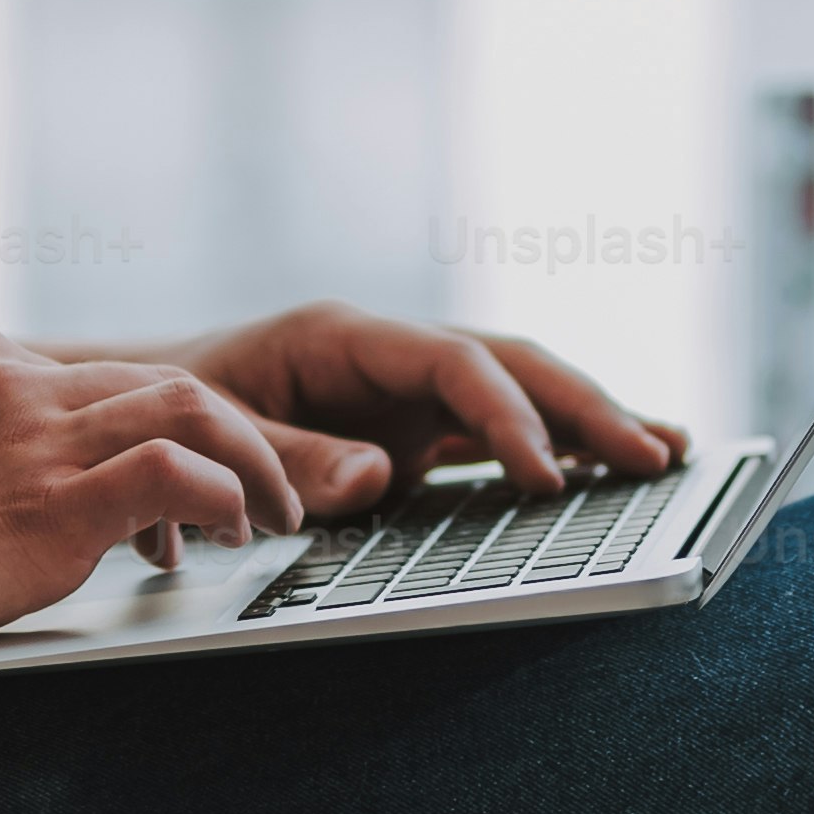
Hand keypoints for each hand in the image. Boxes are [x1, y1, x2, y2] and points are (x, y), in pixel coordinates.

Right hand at [0, 326, 317, 681]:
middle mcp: (13, 379)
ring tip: (272, 514)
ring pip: (190, 408)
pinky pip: (177, 472)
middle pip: (161, 380)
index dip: (161, 430)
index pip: (104, 376)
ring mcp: (34, 434)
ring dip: (252, 462)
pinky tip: (232, 531)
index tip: (188, 483)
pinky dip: (225, 495)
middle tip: (265, 490)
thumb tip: (15, 493)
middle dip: (229, 435)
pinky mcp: (51, 501)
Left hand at [153, 300, 685, 513]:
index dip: (507, 417)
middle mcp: (390, 355)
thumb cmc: (172, 412)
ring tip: (671, 451)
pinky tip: (612, 467)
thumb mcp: (215, 429)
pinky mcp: (414, 430)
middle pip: (510, 366)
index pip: (452, 365)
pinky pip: (499, 433)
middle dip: (586, 409)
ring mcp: (407, 391)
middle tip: (655, 454)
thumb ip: (292, 453)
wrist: (142, 409)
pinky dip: (558, 448)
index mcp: (343, 337)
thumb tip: (378, 476)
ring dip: (592, 420)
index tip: (546, 475)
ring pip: (520, 393)